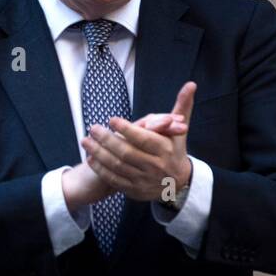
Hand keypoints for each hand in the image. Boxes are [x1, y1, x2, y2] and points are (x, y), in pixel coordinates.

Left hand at [62, 111, 185, 211]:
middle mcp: (155, 166)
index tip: (111, 119)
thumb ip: (181, 107)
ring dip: (98, 153)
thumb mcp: (179, 130)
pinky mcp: (135, 191)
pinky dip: (101, 169)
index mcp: (166, 150)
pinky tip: (90, 158)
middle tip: (92, 128)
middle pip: (126, 153)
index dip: (127, 129)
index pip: (144, 139)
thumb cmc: (174, 150)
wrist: (177, 183)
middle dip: (107, 140)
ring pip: (117, 167)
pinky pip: (114, 180)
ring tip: (85, 141)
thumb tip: (191, 84)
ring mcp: (144, 180)